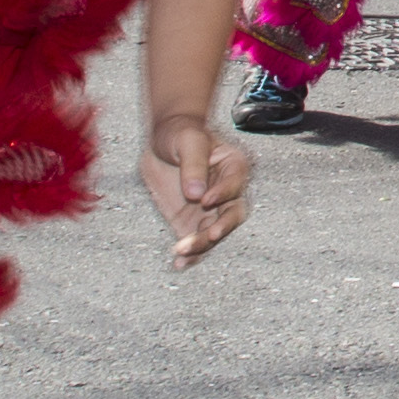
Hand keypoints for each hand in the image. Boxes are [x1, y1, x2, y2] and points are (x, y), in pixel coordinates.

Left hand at [140, 109, 253, 267]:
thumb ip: (193, 165)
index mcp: (234, 168)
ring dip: (201, 245)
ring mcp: (211, 211)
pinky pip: (195, 242)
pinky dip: (190, 256)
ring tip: (181, 251)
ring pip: (214, 233)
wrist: (164, 140)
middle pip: (232, 216)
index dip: (222, 194)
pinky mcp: (192, 222)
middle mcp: (228, 193)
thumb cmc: (181, 133)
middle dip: (221, 228)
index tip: (205, 200)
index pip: (235, 186)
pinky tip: (180, 265)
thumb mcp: (187, 140)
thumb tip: (197, 193)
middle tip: (208, 235)